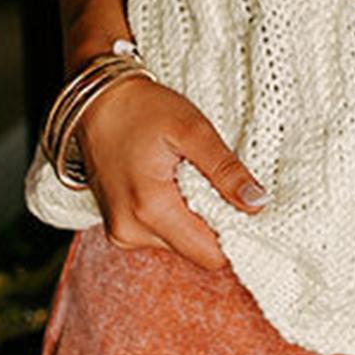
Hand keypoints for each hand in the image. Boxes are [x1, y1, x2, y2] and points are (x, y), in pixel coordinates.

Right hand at [75, 73, 268, 273]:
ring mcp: (121, 232)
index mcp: (150, 209)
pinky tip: (175, 185)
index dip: (236, 234)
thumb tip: (257, 204)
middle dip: (216, 224)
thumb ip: (225, 170)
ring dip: (195, 219)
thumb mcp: (192, 129)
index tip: (247, 207)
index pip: (209, 255)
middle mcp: (131, 231)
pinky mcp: (119, 227)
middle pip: (195, 251)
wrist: (97, 100)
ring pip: (180, 244)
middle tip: (218, 182)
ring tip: (191, 178)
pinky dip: (177, 216)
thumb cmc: (142, 108)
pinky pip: (162, 235)